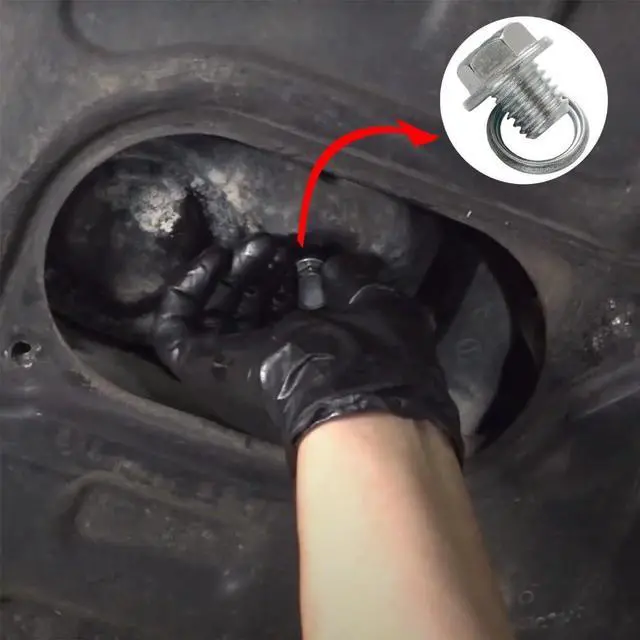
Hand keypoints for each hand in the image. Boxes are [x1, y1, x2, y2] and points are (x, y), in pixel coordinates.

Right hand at [153, 237, 461, 462]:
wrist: (344, 388)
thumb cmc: (366, 349)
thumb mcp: (370, 302)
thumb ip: (348, 279)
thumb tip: (333, 261)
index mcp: (305, 352)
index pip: (282, 310)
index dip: (285, 277)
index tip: (294, 250)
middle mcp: (267, 360)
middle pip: (248, 310)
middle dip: (257, 272)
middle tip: (271, 244)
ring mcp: (231, 366)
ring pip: (215, 313)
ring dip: (231, 274)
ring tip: (251, 245)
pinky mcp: (199, 366)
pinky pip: (175, 326)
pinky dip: (186, 290)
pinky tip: (213, 258)